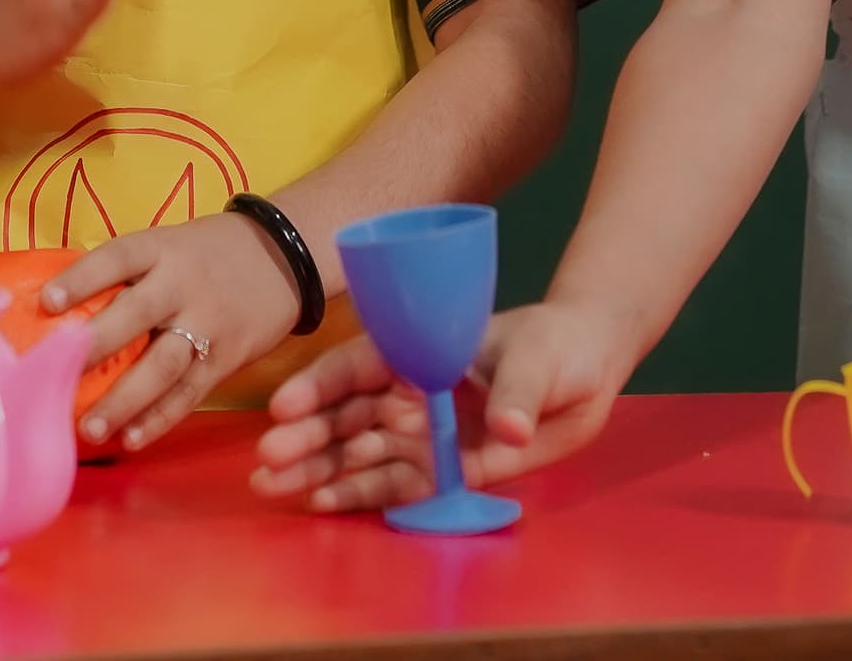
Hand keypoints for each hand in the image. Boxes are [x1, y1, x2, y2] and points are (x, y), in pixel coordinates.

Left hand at [43, 210, 303, 454]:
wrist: (285, 256)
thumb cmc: (207, 253)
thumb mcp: (169, 245)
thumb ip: (126, 275)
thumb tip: (60, 311)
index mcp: (161, 249)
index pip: (117, 258)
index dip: (81, 279)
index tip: (47, 302)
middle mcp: (182, 285)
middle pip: (137, 315)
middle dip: (96, 345)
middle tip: (55, 372)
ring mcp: (206, 324)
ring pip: (162, 366)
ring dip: (124, 400)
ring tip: (89, 429)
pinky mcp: (225, 358)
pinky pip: (189, 394)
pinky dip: (160, 419)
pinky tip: (131, 439)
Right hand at [248, 299, 637, 512]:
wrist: (583, 372)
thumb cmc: (553, 346)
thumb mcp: (536, 360)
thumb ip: (517, 392)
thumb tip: (510, 430)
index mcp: (417, 351)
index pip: (358, 366)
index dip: (320, 385)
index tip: (286, 405)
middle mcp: (409, 393)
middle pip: (347, 414)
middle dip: (306, 436)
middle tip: (268, 460)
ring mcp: (421, 433)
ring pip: (358, 452)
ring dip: (317, 469)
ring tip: (272, 488)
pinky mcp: (441, 469)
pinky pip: (393, 485)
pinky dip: (357, 494)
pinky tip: (320, 504)